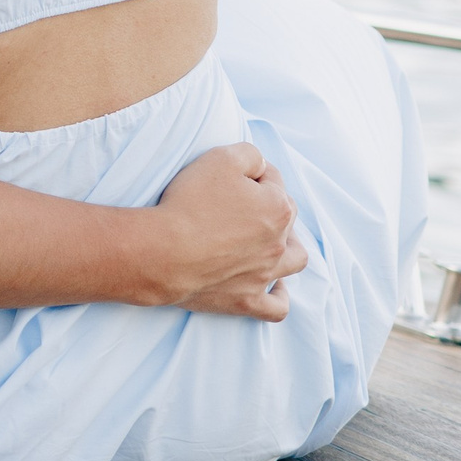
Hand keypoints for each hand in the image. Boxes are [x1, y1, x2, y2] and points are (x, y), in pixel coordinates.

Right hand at [148, 143, 306, 316]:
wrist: (166, 252)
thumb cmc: (191, 203)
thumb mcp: (220, 158)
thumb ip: (250, 154)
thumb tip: (261, 165)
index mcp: (278, 208)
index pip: (274, 180)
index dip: (253, 173)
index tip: (229, 174)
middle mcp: (279, 243)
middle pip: (285, 217)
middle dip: (268, 204)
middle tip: (237, 200)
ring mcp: (265, 275)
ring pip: (294, 260)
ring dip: (287, 247)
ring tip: (266, 239)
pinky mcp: (247, 300)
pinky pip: (277, 307)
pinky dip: (279, 296)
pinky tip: (273, 286)